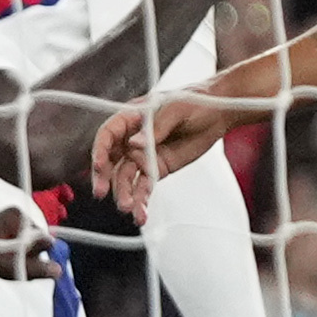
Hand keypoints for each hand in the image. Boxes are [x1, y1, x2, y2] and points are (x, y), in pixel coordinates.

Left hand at [0, 211, 54, 287]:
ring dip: (15, 268)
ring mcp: (10, 232)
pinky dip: (9, 269)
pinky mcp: (3, 243)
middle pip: (38, 249)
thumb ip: (29, 265)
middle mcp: (17, 220)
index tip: (10, 264)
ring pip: (28, 257)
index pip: (45, 242)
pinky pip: (18, 260)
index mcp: (18, 216)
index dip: (33, 259)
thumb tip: (58, 270)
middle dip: (24, 263)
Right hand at [95, 90, 238, 207]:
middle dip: (104, 177)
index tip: (98, 165)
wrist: (218, 114)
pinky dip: (141, 201)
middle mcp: (132, 138)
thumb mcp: (177, 109)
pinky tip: (140, 215)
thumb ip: (157, 126)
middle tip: (101, 193)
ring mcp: (143, 156)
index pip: (108, 134)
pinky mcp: (156, 169)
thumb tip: (134, 144)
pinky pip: (144, 186)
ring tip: (130, 209)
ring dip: (125, 194)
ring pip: (126, 178)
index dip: (100, 149)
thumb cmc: (195, 102)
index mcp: (132, 118)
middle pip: (111, 160)